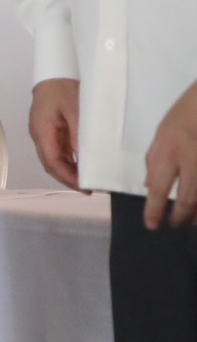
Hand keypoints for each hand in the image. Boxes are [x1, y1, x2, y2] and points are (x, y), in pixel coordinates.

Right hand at [29, 78, 81, 190]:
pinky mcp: (49, 130)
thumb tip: (84, 159)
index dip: (66, 177)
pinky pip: (58, 151)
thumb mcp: (76, 110)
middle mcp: (39, 136)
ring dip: (68, 171)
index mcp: (42, 131)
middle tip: (89, 188)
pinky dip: (69, 161)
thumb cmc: (63, 87)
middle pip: (50, 164)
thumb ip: (79, 135)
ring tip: (87, 180)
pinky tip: (81, 165)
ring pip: (53, 159)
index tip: (83, 187)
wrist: (54, 71)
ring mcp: (43, 133)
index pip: (51, 162)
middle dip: (68, 178)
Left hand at [144, 80, 196, 229]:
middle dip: (180, 217)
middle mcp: (191, 161)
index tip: (152, 225)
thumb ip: (153, 162)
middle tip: (174, 225)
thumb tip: (150, 187)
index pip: (159, 190)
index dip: (155, 211)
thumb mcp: (160, 136)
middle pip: (187, 199)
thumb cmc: (182, 116)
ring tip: (191, 222)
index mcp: (168, 153)